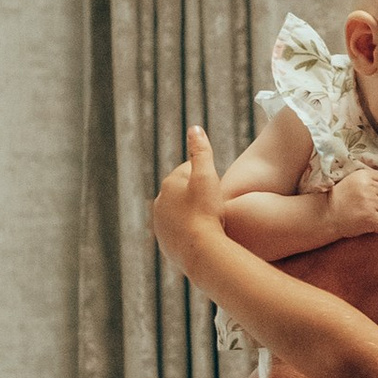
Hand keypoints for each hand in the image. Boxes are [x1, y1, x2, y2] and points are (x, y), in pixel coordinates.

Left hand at [152, 128, 230, 280]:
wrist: (201, 250)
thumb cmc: (206, 211)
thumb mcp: (207, 176)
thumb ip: (201, 151)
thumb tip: (194, 127)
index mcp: (168, 183)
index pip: (192, 172)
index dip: (209, 180)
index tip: (217, 192)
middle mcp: (160, 202)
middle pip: (187, 193)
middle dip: (200, 197)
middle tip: (216, 208)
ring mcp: (161, 224)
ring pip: (183, 214)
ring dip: (196, 215)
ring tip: (212, 223)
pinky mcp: (165, 243)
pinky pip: (182, 233)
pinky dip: (192, 232)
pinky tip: (205, 236)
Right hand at [326, 162, 377, 236]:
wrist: (323, 216)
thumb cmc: (338, 201)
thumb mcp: (351, 182)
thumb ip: (367, 180)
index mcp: (363, 175)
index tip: (376, 198)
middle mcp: (366, 186)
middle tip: (366, 209)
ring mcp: (368, 201)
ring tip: (364, 217)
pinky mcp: (369, 216)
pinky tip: (367, 226)